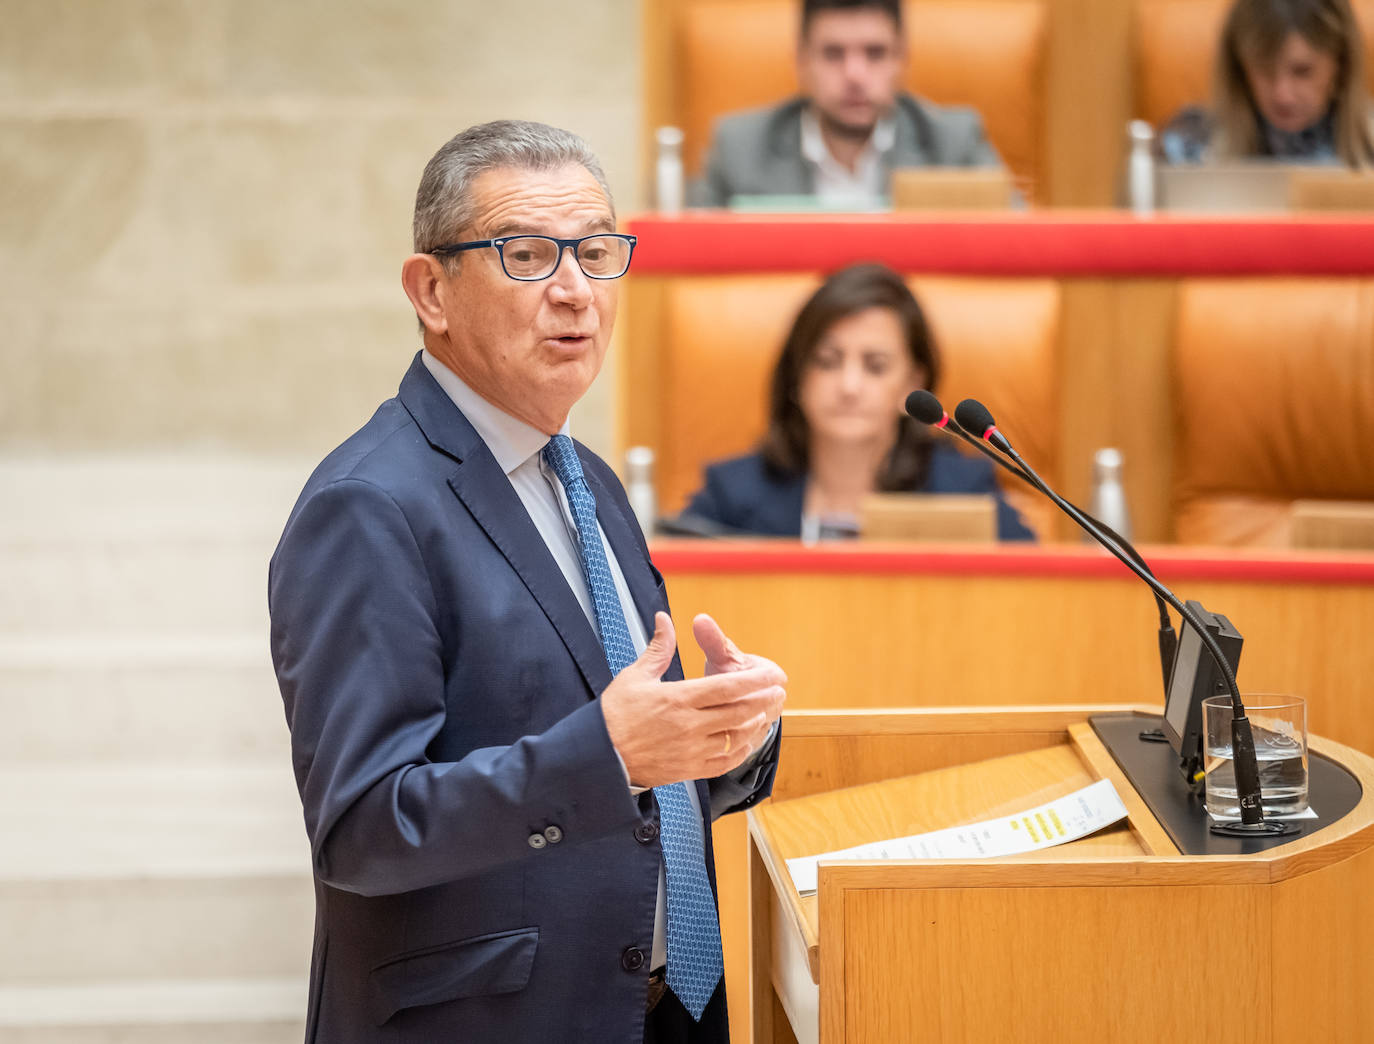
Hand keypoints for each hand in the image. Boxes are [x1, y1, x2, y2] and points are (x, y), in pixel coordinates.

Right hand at [601, 612, 786, 787]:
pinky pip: (725, 760)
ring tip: (767, 712)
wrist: (600, 758)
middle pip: (739, 712)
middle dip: (764, 701)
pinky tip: (748, 740)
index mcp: (678, 699)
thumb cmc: (614, 716)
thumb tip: (665, 619)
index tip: (774, 675)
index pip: (727, 687)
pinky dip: (741, 749)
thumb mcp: (635, 676)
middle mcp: (689, 725)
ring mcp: (691, 750)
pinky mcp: (689, 769)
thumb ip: (658, 648)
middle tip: (779, 692)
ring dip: (757, 724)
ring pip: (736, 737)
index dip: (756, 681)